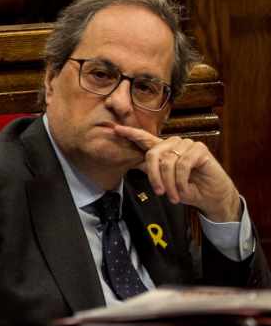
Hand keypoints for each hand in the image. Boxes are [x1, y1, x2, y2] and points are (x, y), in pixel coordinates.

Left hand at [112, 125, 240, 222]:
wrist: (209, 196)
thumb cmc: (186, 188)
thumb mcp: (164, 181)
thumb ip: (151, 170)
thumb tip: (135, 163)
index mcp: (164, 150)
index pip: (145, 138)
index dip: (131, 134)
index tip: (116, 129)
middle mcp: (174, 144)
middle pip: (153, 154)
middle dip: (154, 177)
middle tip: (160, 193)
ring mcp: (187, 144)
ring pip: (168, 162)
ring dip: (169, 183)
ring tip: (173, 196)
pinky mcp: (199, 149)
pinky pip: (183, 165)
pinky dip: (180, 181)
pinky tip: (183, 190)